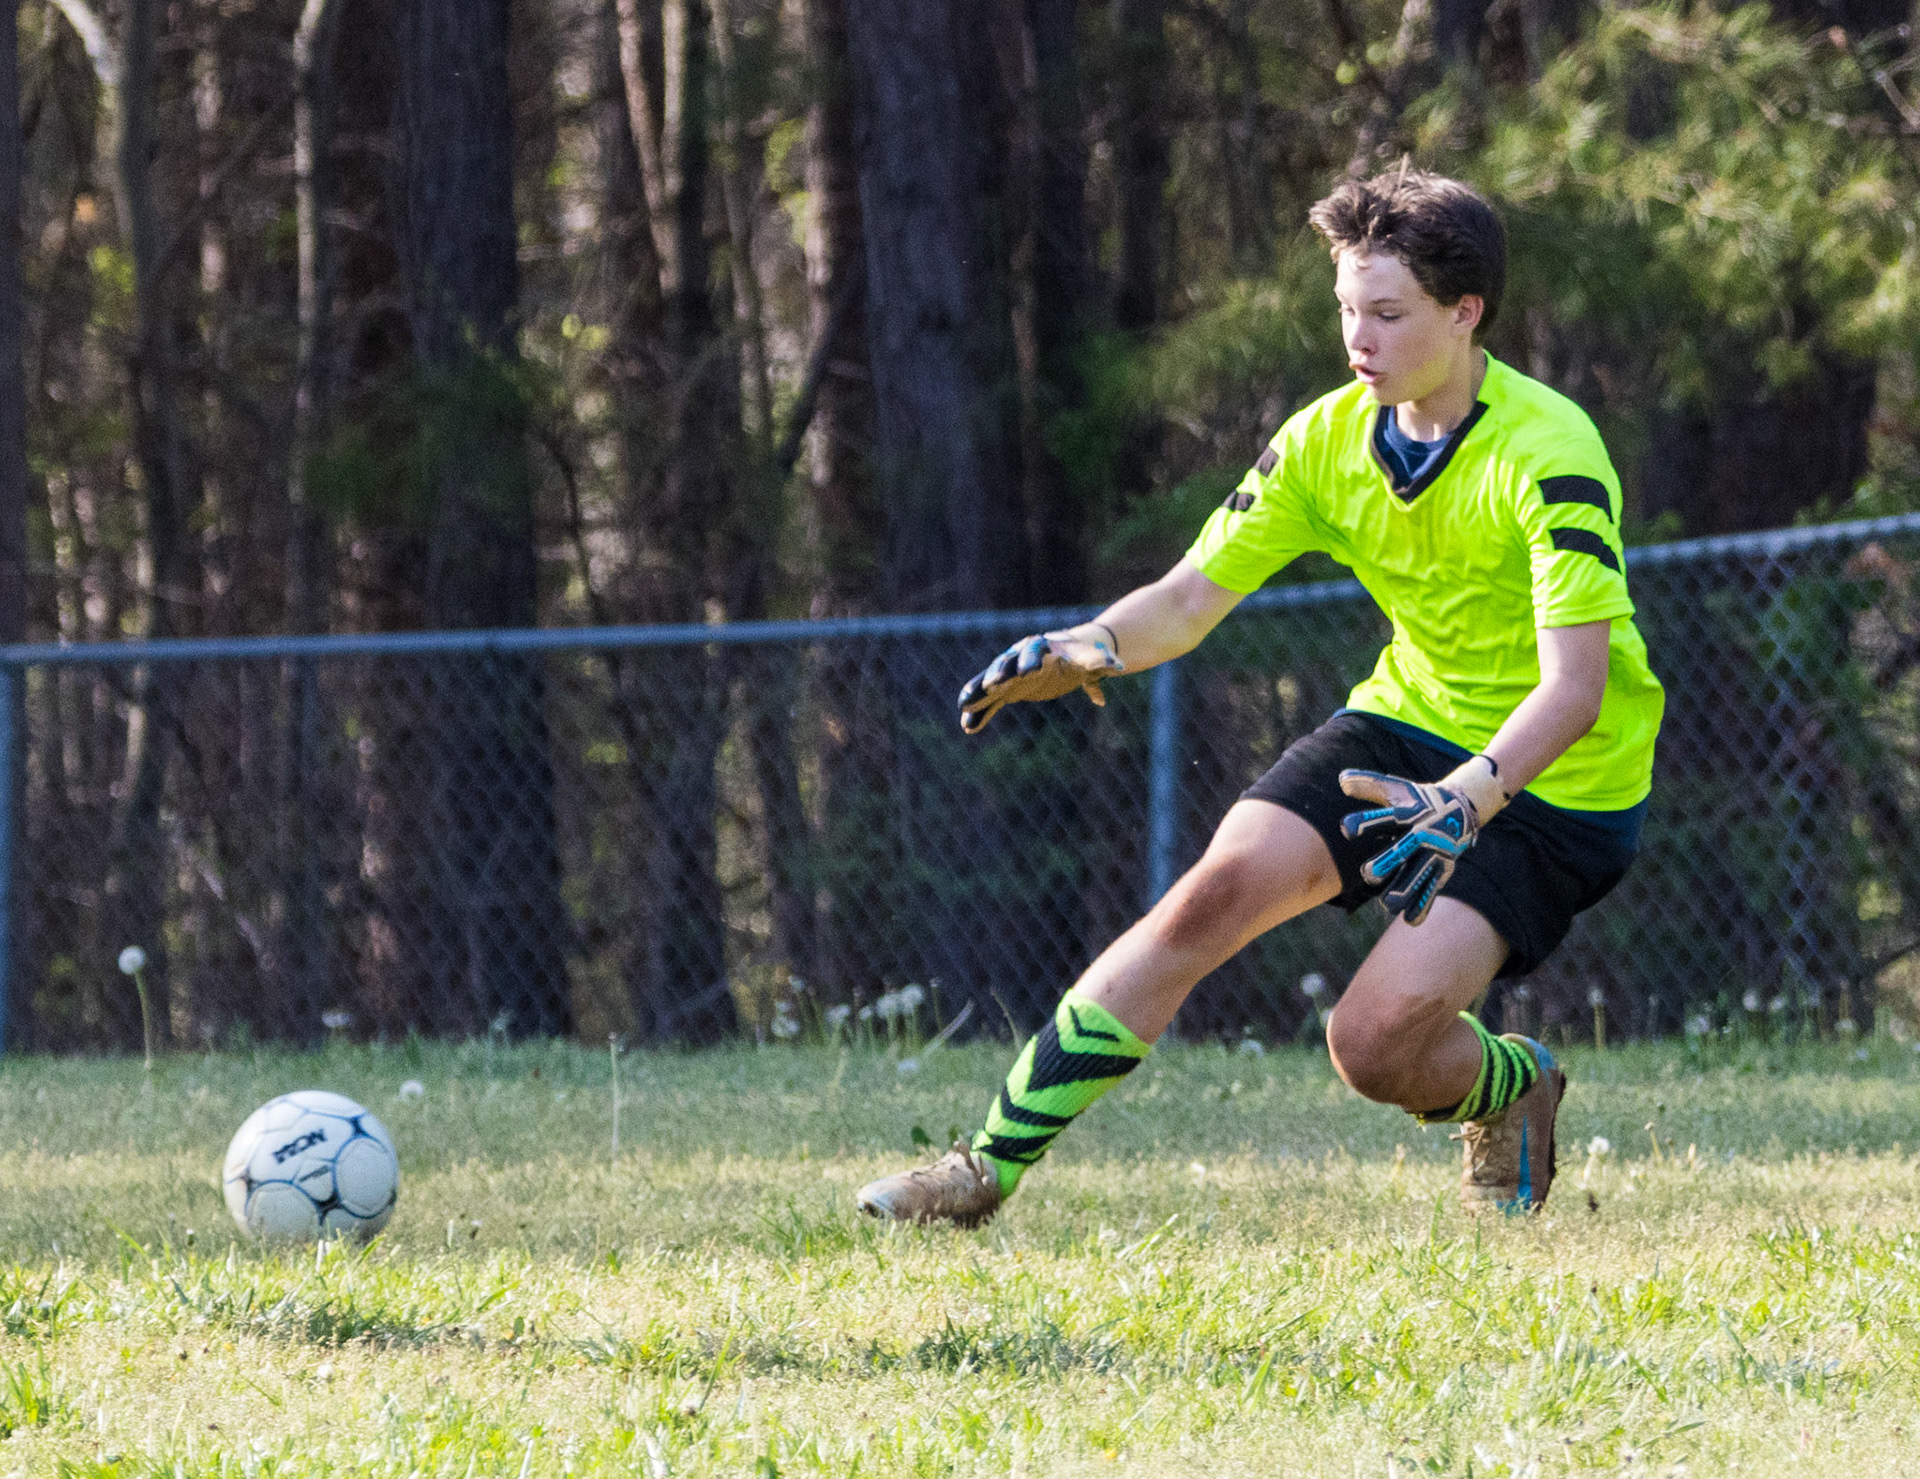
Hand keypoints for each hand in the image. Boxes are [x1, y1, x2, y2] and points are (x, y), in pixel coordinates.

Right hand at [957, 630, 1125, 733]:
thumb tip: (1118, 667)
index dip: (1030, 661)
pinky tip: (968, 727)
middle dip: (999, 674)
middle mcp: (1021, 657)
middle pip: (1007, 663)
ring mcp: (1011, 674)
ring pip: (991, 683)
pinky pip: (990, 702)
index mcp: (1043, 647)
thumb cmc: (1080, 655)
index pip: (1035, 651)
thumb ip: (1100, 663)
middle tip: (991, 684)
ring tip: (963, 706)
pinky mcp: (1007, 690)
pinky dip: (980, 713)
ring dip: (978, 693)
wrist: (1065, 654)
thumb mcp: (1090, 659)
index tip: (1026, 673)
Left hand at [1338, 757, 1506, 924]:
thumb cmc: (1416, 799)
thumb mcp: (1395, 789)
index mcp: (1408, 814)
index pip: (1384, 818)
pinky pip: (1431, 890)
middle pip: (1403, 849)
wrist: (1458, 809)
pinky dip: (1423, 905)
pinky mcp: (1441, 870)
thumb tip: (1342, 779)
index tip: (1345, 829)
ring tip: (1387, 904)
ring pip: (1417, 874)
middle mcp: (1421, 835)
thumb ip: (1368, 785)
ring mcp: (1433, 854)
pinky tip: (1410, 920)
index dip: (1365, 823)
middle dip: (1387, 861)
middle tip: (1368, 874)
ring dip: (1404, 889)